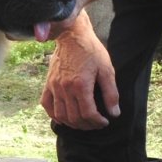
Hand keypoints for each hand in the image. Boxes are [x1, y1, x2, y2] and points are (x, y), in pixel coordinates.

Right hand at [41, 12, 119, 129]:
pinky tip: (63, 119)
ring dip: (72, 123)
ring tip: (82, 123)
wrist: (72, 37)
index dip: (97, 122)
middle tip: (96, 124)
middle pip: (74, 117)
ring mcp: (54, 87)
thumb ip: (111, 93)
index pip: (88, 113)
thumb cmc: (91, 52)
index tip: (104, 121)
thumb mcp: (107, 70)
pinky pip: (46, 105)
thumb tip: (114, 113)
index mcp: (81, 85)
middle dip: (87, 125)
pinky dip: (54, 115)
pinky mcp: (48, 84)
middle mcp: (65, 88)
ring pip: (60, 115)